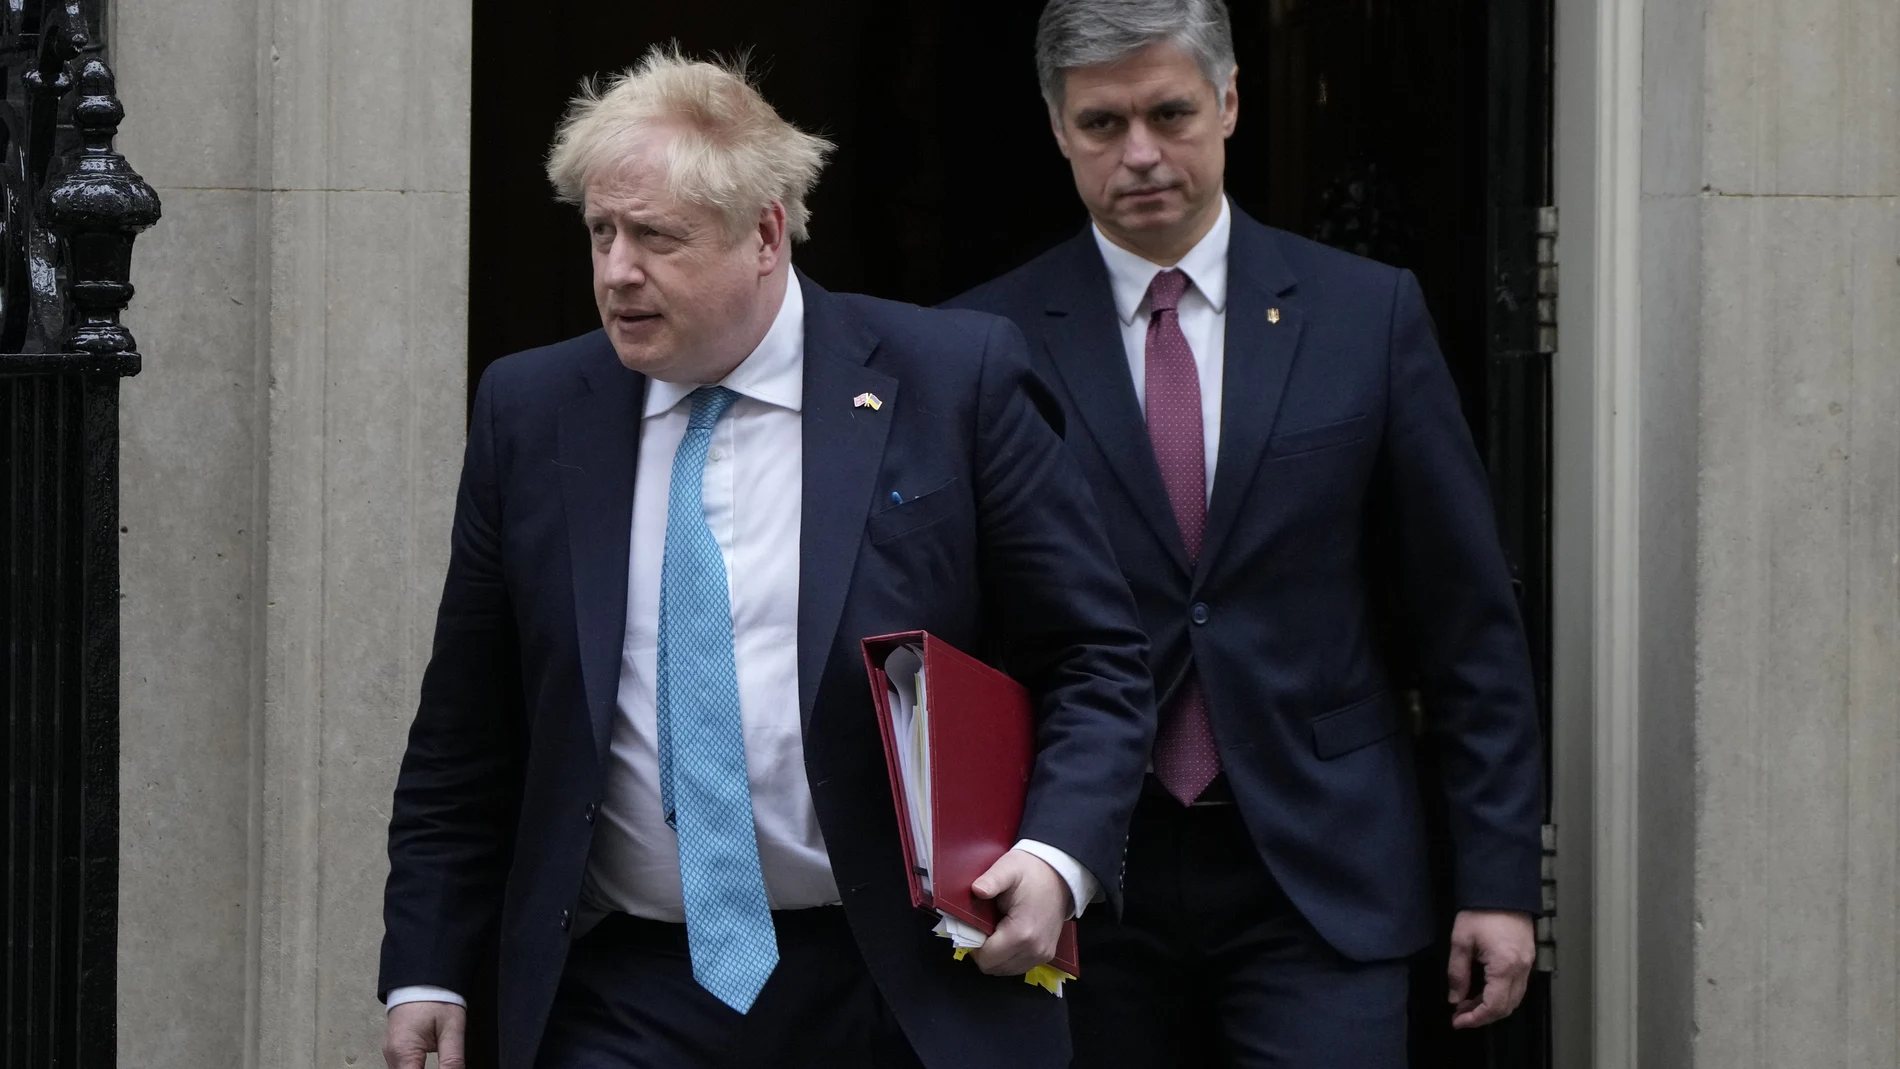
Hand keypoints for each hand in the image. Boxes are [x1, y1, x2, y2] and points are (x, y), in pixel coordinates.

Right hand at [384, 1001, 465, 1068]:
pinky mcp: (394, 1049)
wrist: (422, 977)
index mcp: (404, 1051)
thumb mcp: (452, 1029)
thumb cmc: (435, 997)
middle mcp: (392, 1055)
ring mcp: (390, 1052)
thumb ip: (453, 1060)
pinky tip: (428, 1065)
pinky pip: (404, 1067)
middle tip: (446, 1065)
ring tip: (441, 1064)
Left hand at [969, 848, 1073, 975]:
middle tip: (984, 927)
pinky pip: (1018, 966)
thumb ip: (991, 880)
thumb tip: (976, 890)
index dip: (974, 945)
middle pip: (994, 968)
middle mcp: (1034, 950)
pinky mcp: (1046, 956)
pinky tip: (1007, 936)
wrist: (1059, 874)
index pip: (986, 959)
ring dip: (996, 955)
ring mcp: (1042, 955)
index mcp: (1022, 933)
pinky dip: (1008, 957)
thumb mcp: (1008, 868)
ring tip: (996, 930)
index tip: (974, 927)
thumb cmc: (1031, 870)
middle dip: (983, 951)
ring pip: (1005, 970)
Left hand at [1447, 909, 1535, 1028]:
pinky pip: (1516, 986)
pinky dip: (1500, 994)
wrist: (1502, 889)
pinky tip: (1482, 990)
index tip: (1457, 1021)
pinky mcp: (1527, 958)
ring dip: (1491, 1006)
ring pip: (1513, 999)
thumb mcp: (1461, 941)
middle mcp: (1520, 969)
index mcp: (1504, 966)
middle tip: (1460, 1014)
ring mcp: (1527, 964)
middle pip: (1506, 1007)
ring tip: (1467, 1003)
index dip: (1475, 1018)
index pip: (1494, 1006)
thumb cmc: (1480, 912)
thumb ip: (1457, 973)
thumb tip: (1455, 998)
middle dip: (1482, 1016)